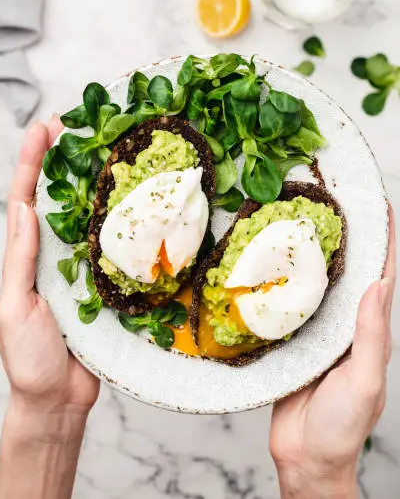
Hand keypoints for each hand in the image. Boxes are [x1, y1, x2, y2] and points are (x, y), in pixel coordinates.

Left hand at [0, 118, 99, 417]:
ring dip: (96, 183)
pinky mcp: (105, 283)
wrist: (59, 399)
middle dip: (67, 160)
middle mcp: (53, 255)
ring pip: (89, 218)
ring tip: (111, 150)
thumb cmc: (29, 359)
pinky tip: (134, 204)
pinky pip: (112, 248)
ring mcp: (81, 268)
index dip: (34, 163)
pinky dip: (121, 222)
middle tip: (83, 125)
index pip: (27, 199)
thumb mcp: (13, 307)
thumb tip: (24, 209)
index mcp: (25, 257)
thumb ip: (20, 259)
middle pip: (59, 199)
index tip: (45, 128)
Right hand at [270, 205, 395, 498]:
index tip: (382, 206)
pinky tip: (272, 263)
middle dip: (349, 236)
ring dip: (314, 253)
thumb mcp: (364, 382)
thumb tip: (379, 285)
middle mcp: (346, 325)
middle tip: (337, 200)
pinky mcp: (292, 339)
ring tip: (302, 220)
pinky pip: (289, 304)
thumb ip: (371, 336)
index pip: (382, 278)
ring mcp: (318, 331)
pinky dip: (284, 281)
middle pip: (350, 272)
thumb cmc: (341, 428)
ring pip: (317, 283)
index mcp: (369, 332)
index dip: (385, 241)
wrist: (306, 458)